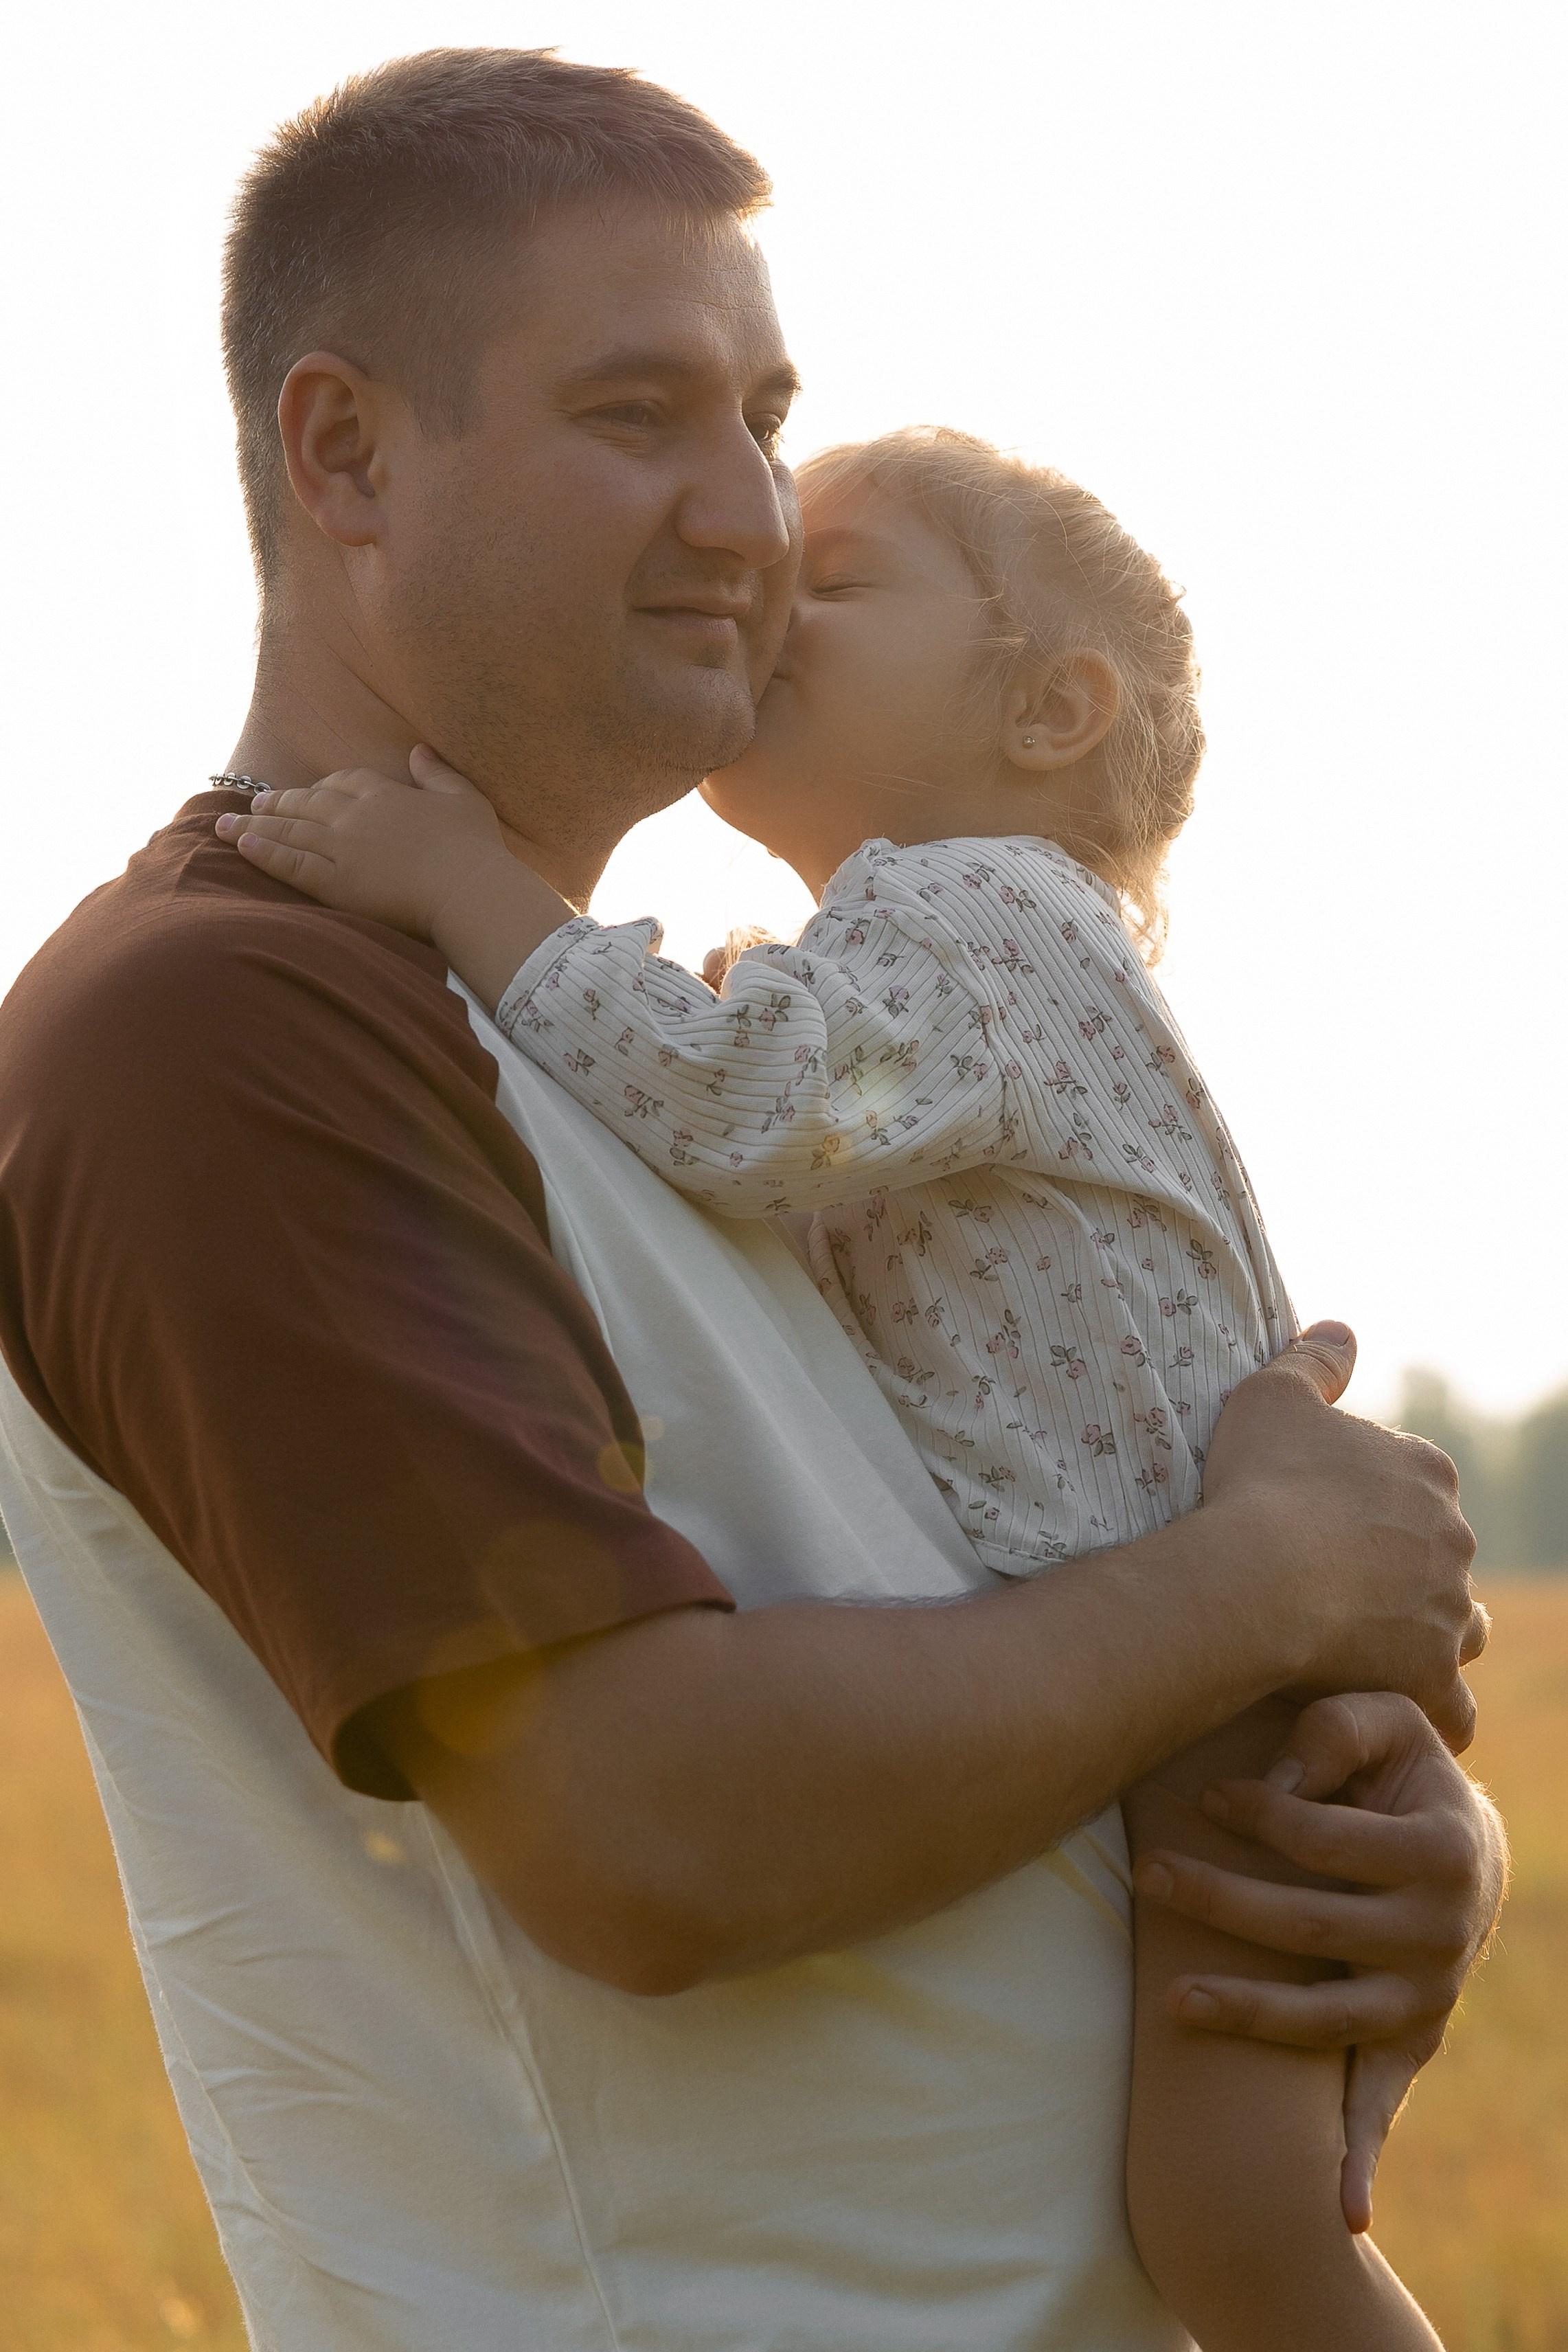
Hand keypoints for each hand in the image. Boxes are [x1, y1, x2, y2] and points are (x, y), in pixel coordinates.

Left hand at [215, 746, 506, 942]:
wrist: (470, 890)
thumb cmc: (475, 849)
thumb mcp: (464, 798)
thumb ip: (437, 773)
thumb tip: (417, 750)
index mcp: (385, 794)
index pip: (342, 781)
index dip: (320, 787)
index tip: (306, 792)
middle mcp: (355, 816)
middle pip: (305, 803)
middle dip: (275, 803)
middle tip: (252, 804)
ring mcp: (341, 848)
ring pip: (288, 831)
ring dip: (253, 825)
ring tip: (226, 824)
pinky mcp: (335, 883)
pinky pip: (289, 864)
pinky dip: (263, 852)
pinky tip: (241, 846)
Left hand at [1136, 1691, 1506, 2230]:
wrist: (1462, 1846)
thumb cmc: (1400, 1771)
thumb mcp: (1384, 1719)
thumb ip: (1335, 1726)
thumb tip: (1282, 1771)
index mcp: (1440, 1853)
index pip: (1324, 1840)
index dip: (1258, 1811)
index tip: (1205, 1793)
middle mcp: (1441, 1935)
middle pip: (1309, 1927)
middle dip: (1220, 1900)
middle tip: (1146, 1874)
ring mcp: (1425, 1997)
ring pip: (1325, 2019)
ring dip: (1247, 2014)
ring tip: (1170, 2000)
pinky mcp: (1410, 2039)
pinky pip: (1381, 2104)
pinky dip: (1362, 2158)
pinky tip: (1341, 2212)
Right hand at [1202, 1322, 1486, 1747]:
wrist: (1257, 1575)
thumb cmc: (1260, 1481)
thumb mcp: (1272, 1395)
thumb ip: (1313, 1360)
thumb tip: (1340, 1329)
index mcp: (1427, 1471)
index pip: (1415, 1486)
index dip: (1369, 1505)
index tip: (1323, 1522)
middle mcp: (1456, 1540)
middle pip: (1439, 1557)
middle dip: (1402, 1570)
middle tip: (1335, 1588)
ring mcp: (1448, 1611)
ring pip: (1457, 1627)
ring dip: (1428, 1635)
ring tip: (1372, 1647)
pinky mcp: (1431, 1674)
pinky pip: (1450, 1705)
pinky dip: (1433, 1708)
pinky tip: (1396, 1706)